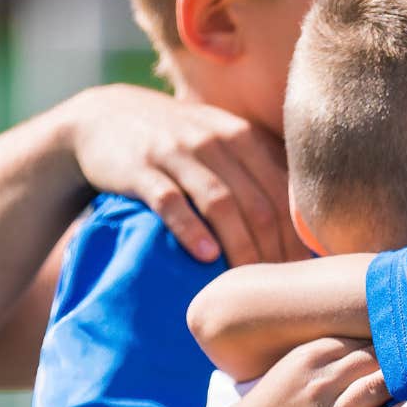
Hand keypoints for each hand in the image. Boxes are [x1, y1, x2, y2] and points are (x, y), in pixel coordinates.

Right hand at [60, 84, 302, 264]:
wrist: (104, 117)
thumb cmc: (176, 141)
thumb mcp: (220, 141)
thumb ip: (258, 169)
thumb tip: (302, 223)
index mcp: (241, 136)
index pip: (282, 191)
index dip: (295, 236)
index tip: (299, 272)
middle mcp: (214, 140)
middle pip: (257, 202)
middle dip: (271, 250)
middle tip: (276, 289)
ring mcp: (176, 153)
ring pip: (220, 203)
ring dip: (238, 246)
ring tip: (247, 283)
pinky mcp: (140, 168)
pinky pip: (170, 201)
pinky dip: (190, 229)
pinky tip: (205, 257)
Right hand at [230, 337, 406, 406]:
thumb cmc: (270, 404)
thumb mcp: (293, 365)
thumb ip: (329, 351)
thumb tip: (372, 339)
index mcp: (311, 355)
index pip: (364, 337)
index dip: (392, 338)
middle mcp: (321, 380)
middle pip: (376, 359)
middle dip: (404, 357)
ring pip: (376, 388)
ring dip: (404, 382)